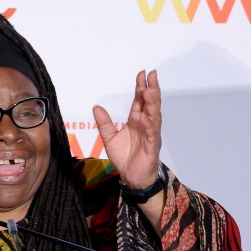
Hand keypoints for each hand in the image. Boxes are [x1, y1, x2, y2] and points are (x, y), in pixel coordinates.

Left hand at [92, 69, 161, 188]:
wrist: (131, 176)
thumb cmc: (125, 157)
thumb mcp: (109, 138)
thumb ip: (104, 123)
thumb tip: (96, 107)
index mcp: (136, 121)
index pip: (139, 101)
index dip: (140, 87)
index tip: (141, 74)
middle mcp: (145, 124)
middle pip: (150, 103)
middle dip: (151, 89)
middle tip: (152, 74)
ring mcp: (150, 133)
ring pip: (154, 114)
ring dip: (153, 102)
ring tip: (151, 90)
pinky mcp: (152, 144)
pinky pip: (152, 132)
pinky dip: (151, 122)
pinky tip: (149, 114)